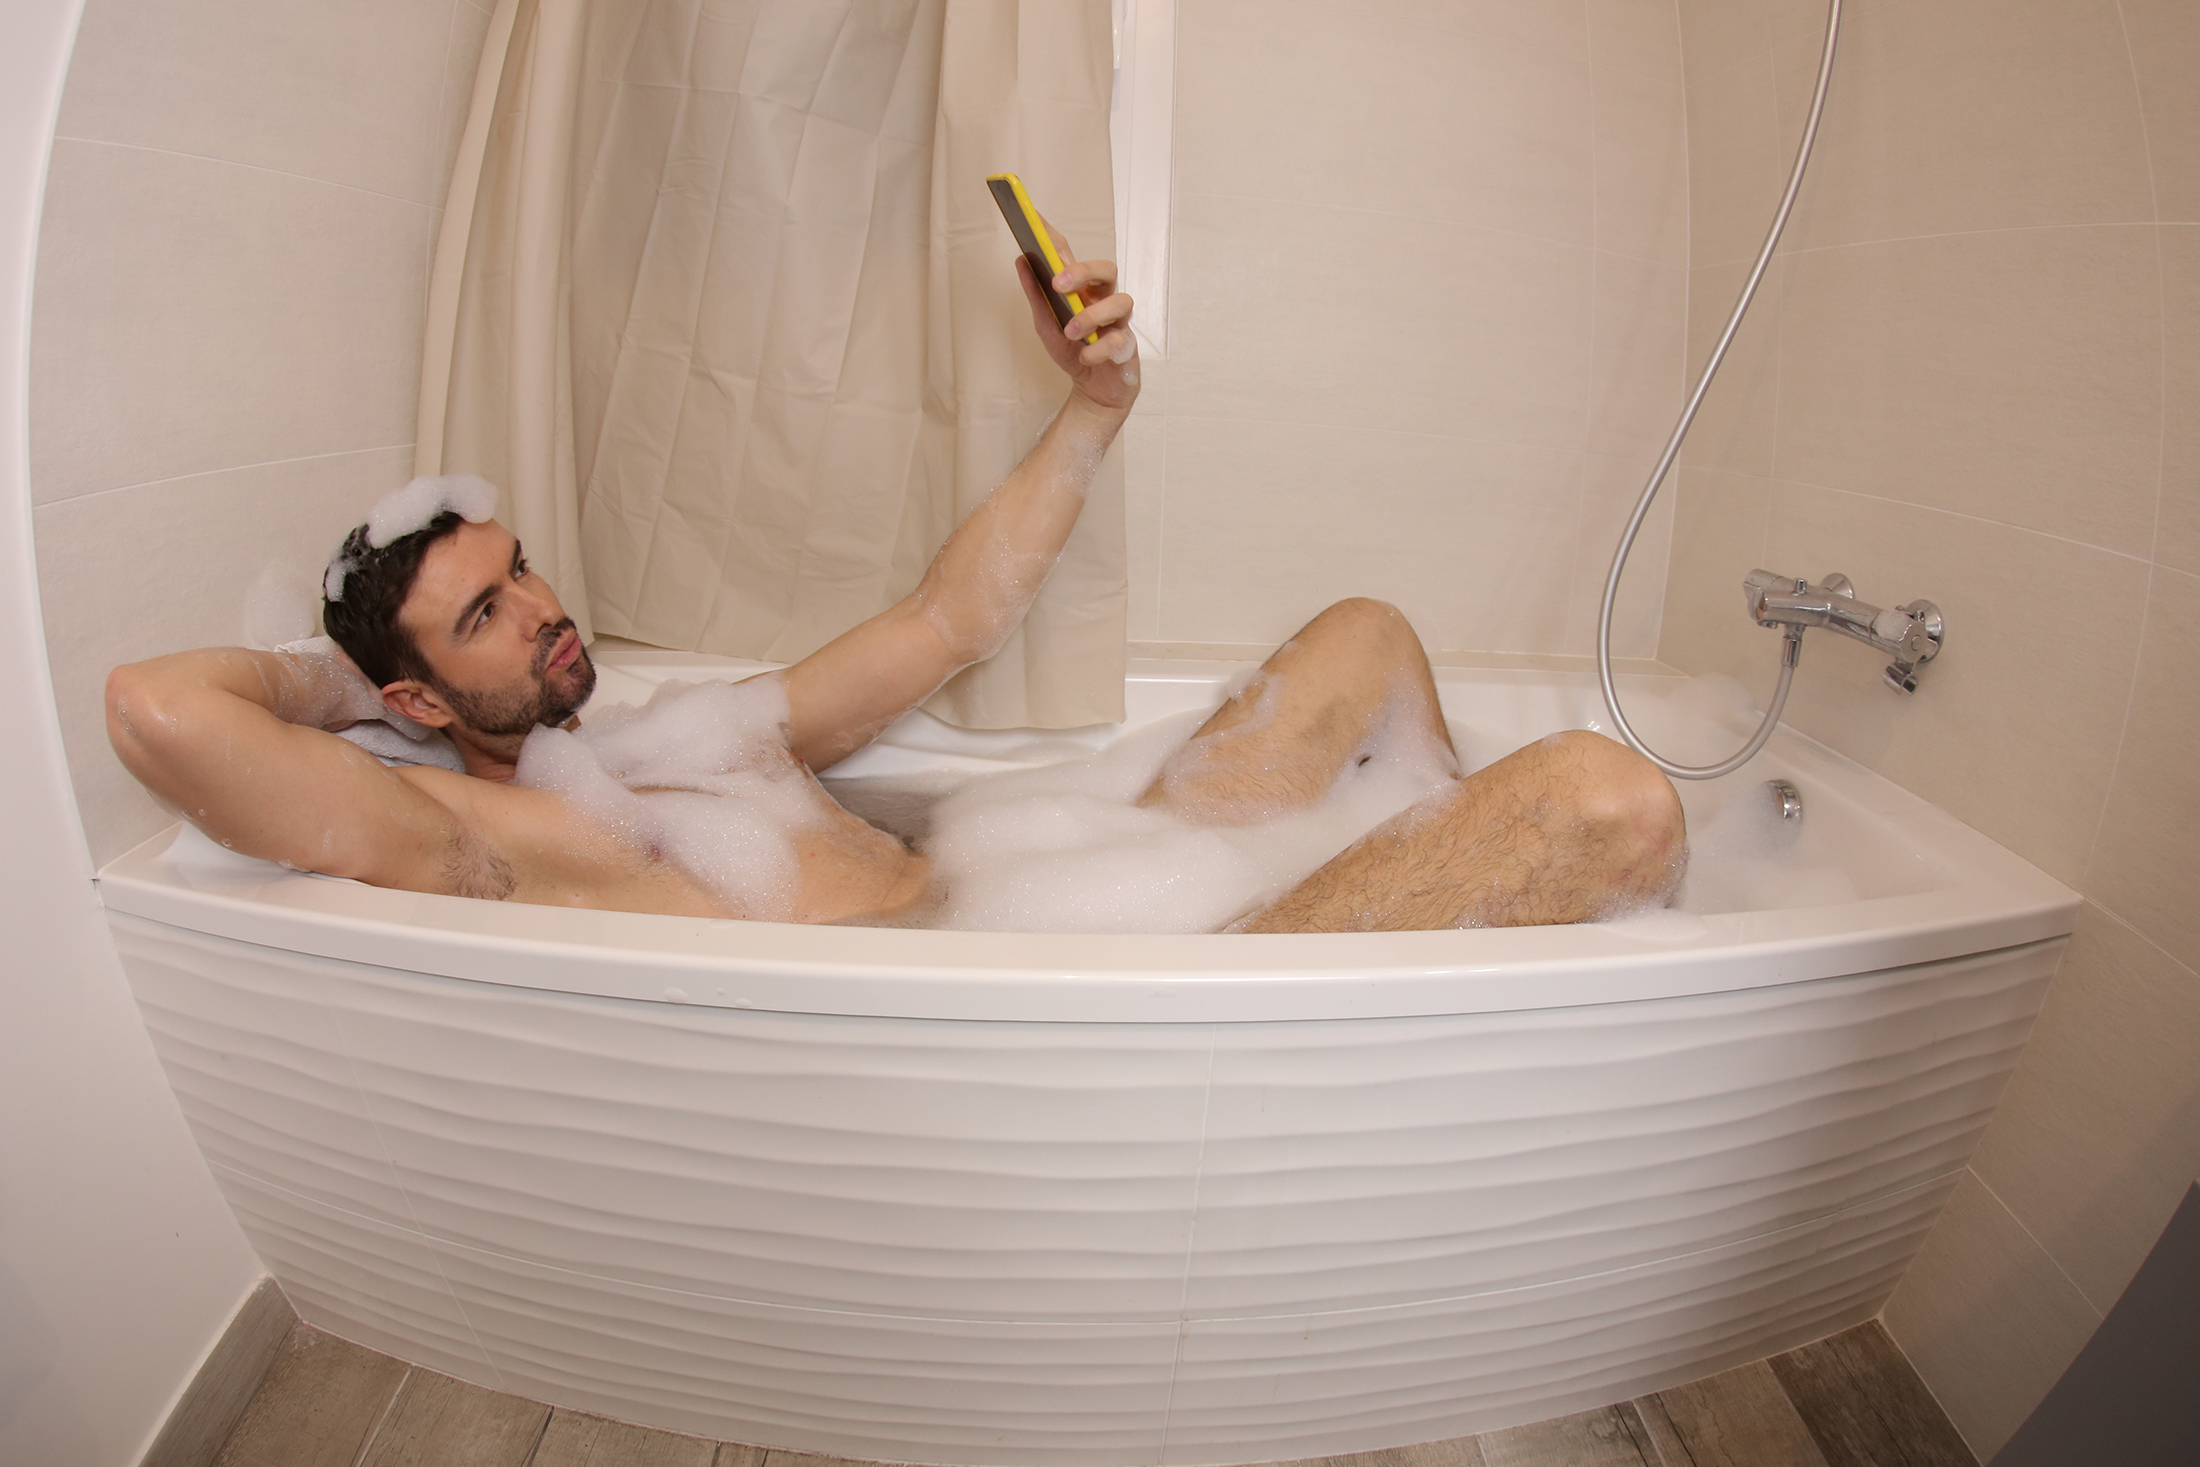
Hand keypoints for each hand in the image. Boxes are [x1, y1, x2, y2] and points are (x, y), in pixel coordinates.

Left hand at [1015, 226, 1138, 414]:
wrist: (1093, 390)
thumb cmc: (1073, 352)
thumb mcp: (1046, 325)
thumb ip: (1036, 296)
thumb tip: (1022, 261)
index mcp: (1083, 290)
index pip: (1070, 256)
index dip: (1054, 236)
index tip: (1034, 220)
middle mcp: (1103, 299)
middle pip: (1106, 269)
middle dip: (1083, 271)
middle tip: (1058, 283)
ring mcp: (1118, 321)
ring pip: (1120, 302)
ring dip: (1091, 316)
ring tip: (1070, 331)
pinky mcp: (1127, 346)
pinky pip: (1118, 341)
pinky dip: (1098, 349)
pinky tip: (1086, 355)